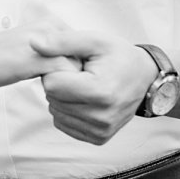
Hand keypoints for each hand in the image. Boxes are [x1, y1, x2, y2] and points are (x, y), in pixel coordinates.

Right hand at [0, 25, 82, 89]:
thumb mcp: (31, 49)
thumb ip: (53, 53)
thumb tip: (78, 72)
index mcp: (51, 25)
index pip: (83, 48)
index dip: (82, 69)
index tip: (74, 83)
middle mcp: (51, 28)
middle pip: (84, 57)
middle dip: (81, 77)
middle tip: (70, 92)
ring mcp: (45, 42)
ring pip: (78, 67)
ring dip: (74, 85)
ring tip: (60, 94)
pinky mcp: (36, 58)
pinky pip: (65, 75)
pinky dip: (64, 89)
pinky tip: (50, 94)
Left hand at [31, 31, 156, 143]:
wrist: (146, 79)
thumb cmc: (119, 57)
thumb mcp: (94, 40)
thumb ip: (62, 41)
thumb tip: (34, 43)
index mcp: (100, 91)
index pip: (51, 84)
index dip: (56, 70)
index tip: (72, 65)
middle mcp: (101, 116)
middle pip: (52, 99)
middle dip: (59, 84)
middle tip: (79, 75)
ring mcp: (101, 130)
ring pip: (56, 113)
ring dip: (63, 98)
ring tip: (83, 86)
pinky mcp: (99, 138)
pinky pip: (64, 125)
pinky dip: (68, 112)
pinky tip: (84, 100)